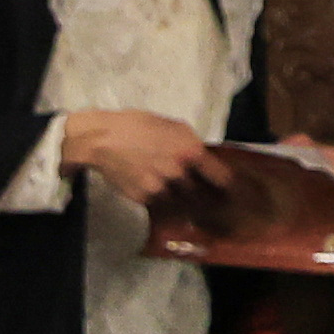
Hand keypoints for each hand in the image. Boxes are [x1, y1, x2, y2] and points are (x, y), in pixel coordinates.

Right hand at [58, 109, 228, 206]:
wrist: (102, 140)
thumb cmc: (138, 125)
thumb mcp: (173, 127)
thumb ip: (192, 144)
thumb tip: (206, 160)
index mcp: (191, 151)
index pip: (222, 178)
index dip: (228, 186)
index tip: (231, 191)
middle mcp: (179, 173)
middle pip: (203, 196)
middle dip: (207, 198)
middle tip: (212, 202)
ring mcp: (161, 189)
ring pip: (183, 204)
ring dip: (186, 205)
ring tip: (187, 204)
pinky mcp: (144, 199)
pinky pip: (162, 207)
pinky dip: (166, 205)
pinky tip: (163, 199)